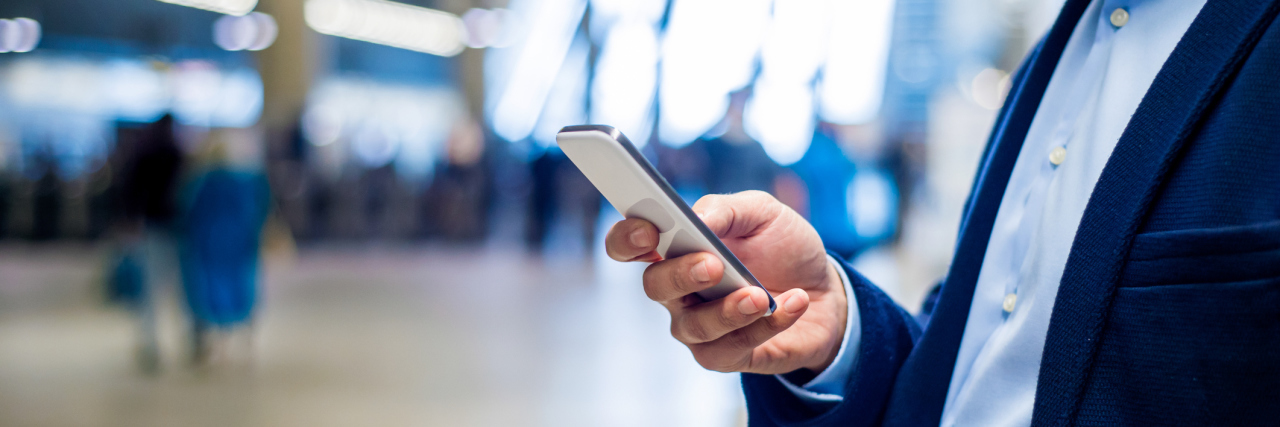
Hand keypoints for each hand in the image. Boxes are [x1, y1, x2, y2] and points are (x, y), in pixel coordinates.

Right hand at [605, 191, 846, 373]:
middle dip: (680, 275)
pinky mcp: (728, 354)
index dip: (626, 239)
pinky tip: (793, 303)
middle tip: (714, 265)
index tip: (648, 231)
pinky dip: (766, 325)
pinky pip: (733, 348)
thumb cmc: (783, 248)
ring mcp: (699, 325)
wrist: (827, 291)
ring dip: (728, 311)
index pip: (629, 246)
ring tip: (760, 295)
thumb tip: (697, 219)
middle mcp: (678, 290)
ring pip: (693, 327)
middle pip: (655, 287)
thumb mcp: (762, 213)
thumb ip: (726, 209)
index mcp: (676, 247)